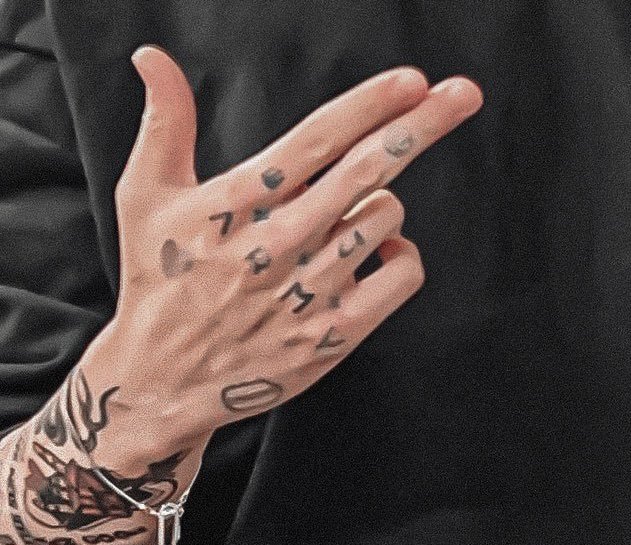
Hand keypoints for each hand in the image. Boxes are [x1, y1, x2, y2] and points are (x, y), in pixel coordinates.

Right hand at [82, 45, 482, 459]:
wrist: (164, 375)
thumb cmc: (158, 282)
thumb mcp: (144, 199)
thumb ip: (164, 126)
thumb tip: (152, 58)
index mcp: (235, 204)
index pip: (313, 141)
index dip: (367, 106)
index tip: (411, 82)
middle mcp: (277, 245)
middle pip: (364, 172)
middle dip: (418, 126)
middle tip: (460, 95)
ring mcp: (307, 292)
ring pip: (383, 220)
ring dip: (381, 204)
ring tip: (347, 215)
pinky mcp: (331, 334)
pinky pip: (400, 278)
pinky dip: (403, 256)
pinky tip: (380, 253)